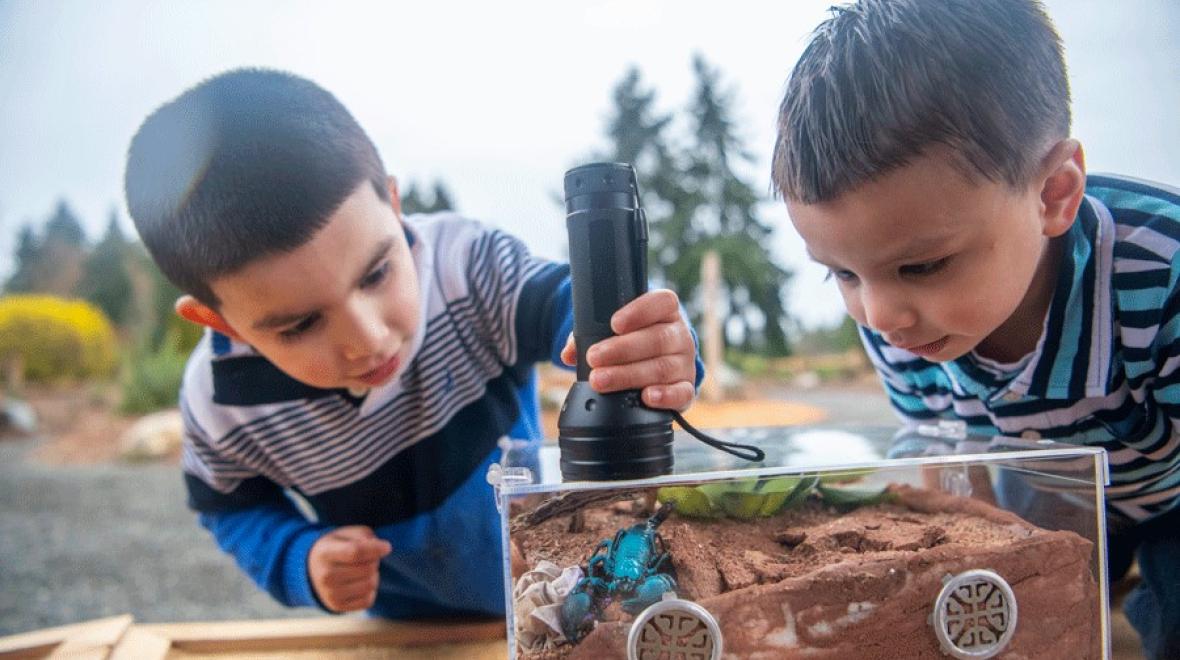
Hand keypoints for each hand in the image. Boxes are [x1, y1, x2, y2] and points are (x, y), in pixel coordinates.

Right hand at [308, 526, 390, 612]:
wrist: (313, 571)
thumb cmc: (335, 548)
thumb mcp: (345, 534)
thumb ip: (364, 536)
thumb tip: (382, 548)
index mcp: (325, 553)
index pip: (355, 552)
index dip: (375, 549)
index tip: (387, 547)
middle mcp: (326, 576)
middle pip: (366, 569)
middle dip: (374, 560)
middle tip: (367, 558)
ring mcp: (331, 594)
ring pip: (370, 584)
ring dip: (373, 575)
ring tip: (363, 570)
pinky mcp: (338, 607)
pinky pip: (368, 600)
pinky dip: (370, 590)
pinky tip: (360, 583)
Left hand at [561, 289, 696, 410]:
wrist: (657, 362)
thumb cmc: (632, 340)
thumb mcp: (613, 330)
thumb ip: (589, 336)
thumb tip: (569, 353)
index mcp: (665, 311)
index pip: (661, 303)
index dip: (639, 312)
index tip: (614, 324)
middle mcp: (679, 335)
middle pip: (657, 339)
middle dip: (622, 349)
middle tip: (594, 357)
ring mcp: (684, 362)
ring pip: (662, 367)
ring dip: (629, 375)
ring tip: (601, 380)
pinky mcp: (686, 387)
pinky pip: (682, 392)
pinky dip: (665, 396)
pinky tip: (645, 397)